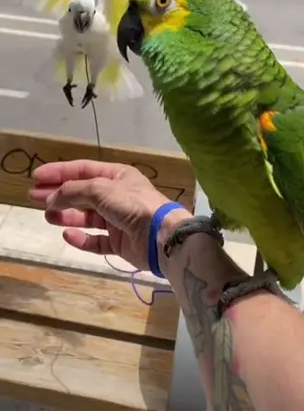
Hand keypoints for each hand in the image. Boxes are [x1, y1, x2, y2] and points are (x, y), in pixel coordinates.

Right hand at [27, 159, 190, 270]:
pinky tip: (68, 234)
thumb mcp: (100, 189)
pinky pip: (95, 240)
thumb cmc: (133, 205)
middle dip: (58, 193)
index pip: (84, 170)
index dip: (60, 172)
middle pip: (82, 193)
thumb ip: (73, 191)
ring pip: (87, 217)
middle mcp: (119, 196)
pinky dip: (81, 238)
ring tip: (47, 215)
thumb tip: (52, 197)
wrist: (160, 236)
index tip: (36, 177)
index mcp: (119, 177)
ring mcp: (119, 220)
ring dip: (67, 215)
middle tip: (33, 197)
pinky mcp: (120, 242)